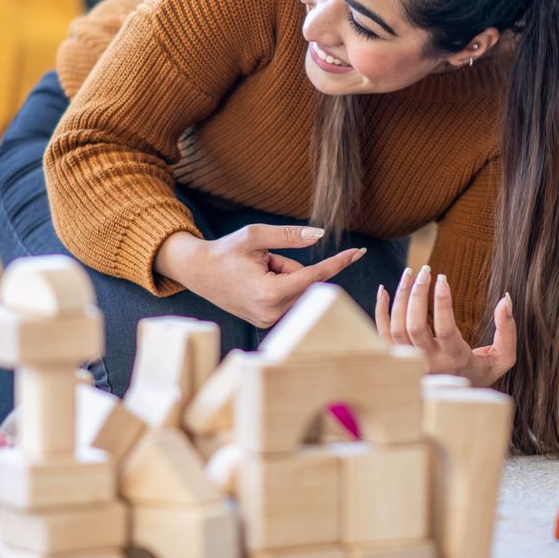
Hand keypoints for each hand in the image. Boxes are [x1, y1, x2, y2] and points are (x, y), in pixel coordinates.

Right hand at [156, 225, 365, 328]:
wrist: (199, 272)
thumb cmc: (226, 251)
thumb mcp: (256, 236)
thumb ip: (290, 236)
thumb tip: (320, 235)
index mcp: (270, 293)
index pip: (315, 275)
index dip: (338, 262)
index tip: (359, 252)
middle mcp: (271, 312)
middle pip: (305, 282)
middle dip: (290, 266)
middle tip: (264, 260)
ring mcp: (268, 321)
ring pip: (298, 290)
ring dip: (285, 276)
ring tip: (257, 272)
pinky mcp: (266, 322)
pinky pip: (288, 298)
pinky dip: (280, 286)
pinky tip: (257, 283)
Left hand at [375, 265, 516, 385]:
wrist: (454, 403)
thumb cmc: (480, 373)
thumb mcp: (503, 357)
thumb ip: (508, 330)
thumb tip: (505, 300)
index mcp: (455, 359)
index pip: (445, 328)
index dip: (442, 302)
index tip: (443, 278)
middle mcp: (430, 362)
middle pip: (415, 326)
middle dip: (417, 294)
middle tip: (425, 270)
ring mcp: (410, 362)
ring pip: (397, 328)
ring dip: (400, 297)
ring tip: (410, 273)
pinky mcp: (397, 360)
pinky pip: (382, 335)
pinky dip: (380, 311)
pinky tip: (384, 289)